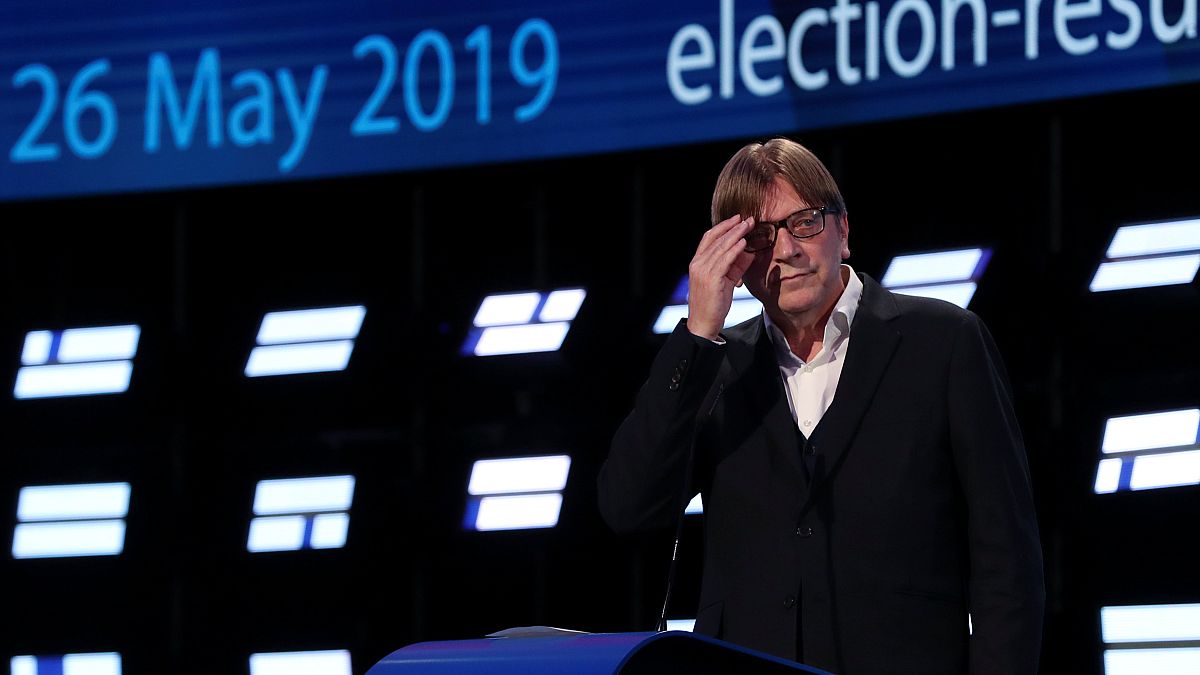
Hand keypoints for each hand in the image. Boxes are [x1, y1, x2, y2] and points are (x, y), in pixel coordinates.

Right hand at [686, 214, 755, 339]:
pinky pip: (725, 259)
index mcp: (697, 263)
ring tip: (748, 225)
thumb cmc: (714, 304)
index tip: (737, 219)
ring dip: (736, 234)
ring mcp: (702, 271)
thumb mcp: (725, 281)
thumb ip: (735, 266)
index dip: (723, 226)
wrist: (703, 324)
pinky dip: (735, 249)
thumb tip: (749, 251)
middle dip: (732, 227)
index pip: (708, 238)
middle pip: (715, 239)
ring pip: (721, 247)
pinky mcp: (711, 279)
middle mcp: (697, 264)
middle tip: (747, 218)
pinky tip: (744, 242)